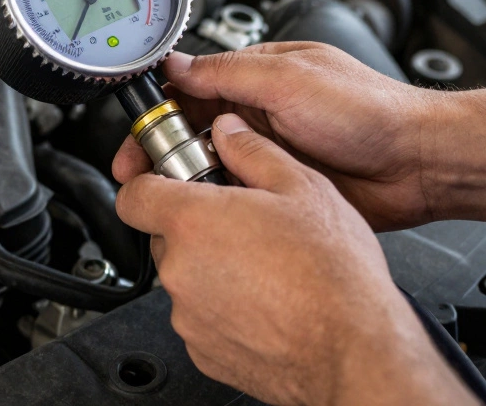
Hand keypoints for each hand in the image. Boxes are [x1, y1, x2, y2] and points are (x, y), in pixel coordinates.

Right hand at [114, 42, 447, 230]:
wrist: (419, 164)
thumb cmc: (371, 110)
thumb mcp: (290, 79)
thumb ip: (229, 71)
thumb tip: (178, 63)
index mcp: (258, 77)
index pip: (192, 88)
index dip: (159, 113)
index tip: (137, 139)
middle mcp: (261, 114)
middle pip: (193, 132)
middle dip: (162, 153)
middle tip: (140, 175)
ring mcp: (271, 154)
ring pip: (212, 168)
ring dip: (190, 180)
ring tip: (171, 195)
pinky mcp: (283, 189)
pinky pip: (240, 197)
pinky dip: (221, 204)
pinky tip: (209, 213)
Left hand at [116, 115, 471, 405]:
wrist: (353, 348)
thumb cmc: (333, 273)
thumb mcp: (302, 186)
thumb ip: (253, 151)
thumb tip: (230, 133)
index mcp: (193, 221)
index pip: (132, 195)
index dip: (147, 182)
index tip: (169, 181)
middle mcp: (180, 270)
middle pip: (164, 236)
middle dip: (194, 226)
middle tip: (241, 222)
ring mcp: (189, 316)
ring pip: (186, 278)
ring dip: (212, 268)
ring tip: (264, 265)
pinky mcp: (204, 351)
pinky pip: (202, 318)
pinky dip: (224, 307)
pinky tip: (267, 299)